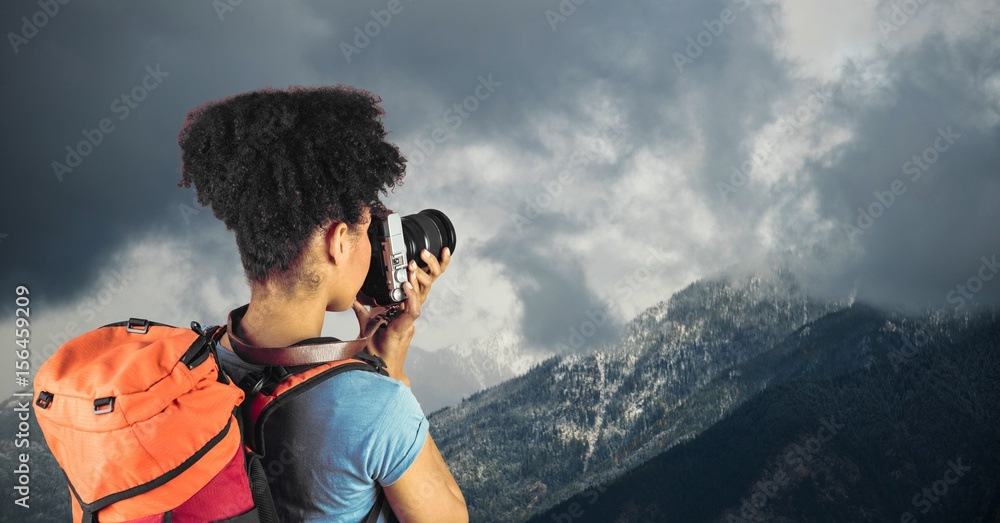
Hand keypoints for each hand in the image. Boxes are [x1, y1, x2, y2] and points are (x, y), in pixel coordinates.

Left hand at [352, 247, 451, 383]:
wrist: (376, 367)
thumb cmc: (374, 349)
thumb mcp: (366, 323)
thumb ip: (362, 310)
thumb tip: (353, 298)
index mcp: (401, 313)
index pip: (410, 291)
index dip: (413, 278)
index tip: (408, 263)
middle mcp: (407, 316)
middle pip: (419, 292)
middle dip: (419, 276)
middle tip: (413, 261)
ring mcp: (408, 323)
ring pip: (419, 299)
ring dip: (415, 283)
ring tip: (410, 269)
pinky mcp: (405, 329)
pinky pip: (413, 311)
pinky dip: (410, 298)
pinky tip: (406, 287)